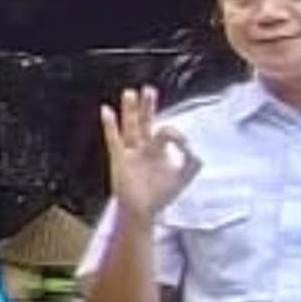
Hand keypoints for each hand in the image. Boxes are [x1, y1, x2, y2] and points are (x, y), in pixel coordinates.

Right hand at [99, 87, 200, 225]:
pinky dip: (110, 125)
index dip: (177, 135)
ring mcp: (129, 152)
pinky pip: (114, 138)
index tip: (186, 145)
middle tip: (149, 89)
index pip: (165, 131)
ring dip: (130, 110)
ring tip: (130, 92)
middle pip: (144, 122)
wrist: (144, 212)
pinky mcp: (119, 159)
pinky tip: (107, 111)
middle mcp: (142, 148)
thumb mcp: (184, 175)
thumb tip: (194, 145)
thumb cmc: (161, 195)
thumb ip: (193, 159)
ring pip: (130, 126)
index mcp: (157, 150)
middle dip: (147, 106)